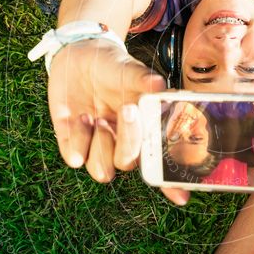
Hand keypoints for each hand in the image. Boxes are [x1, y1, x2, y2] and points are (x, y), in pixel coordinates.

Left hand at [47, 39, 164, 183]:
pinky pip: (74, 158)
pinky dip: (77, 140)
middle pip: (129, 164)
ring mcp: (97, 144)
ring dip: (100, 144)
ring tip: (96, 116)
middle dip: (129, 141)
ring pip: (101, 171)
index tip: (181, 198)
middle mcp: (123, 142)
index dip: (171, 184)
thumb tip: (158, 84)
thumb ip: (141, 79)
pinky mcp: (72, 142)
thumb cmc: (112, 66)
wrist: (79, 56)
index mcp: (144, 130)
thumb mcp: (128, 68)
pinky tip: (79, 117)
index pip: (160, 163)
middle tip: (128, 109)